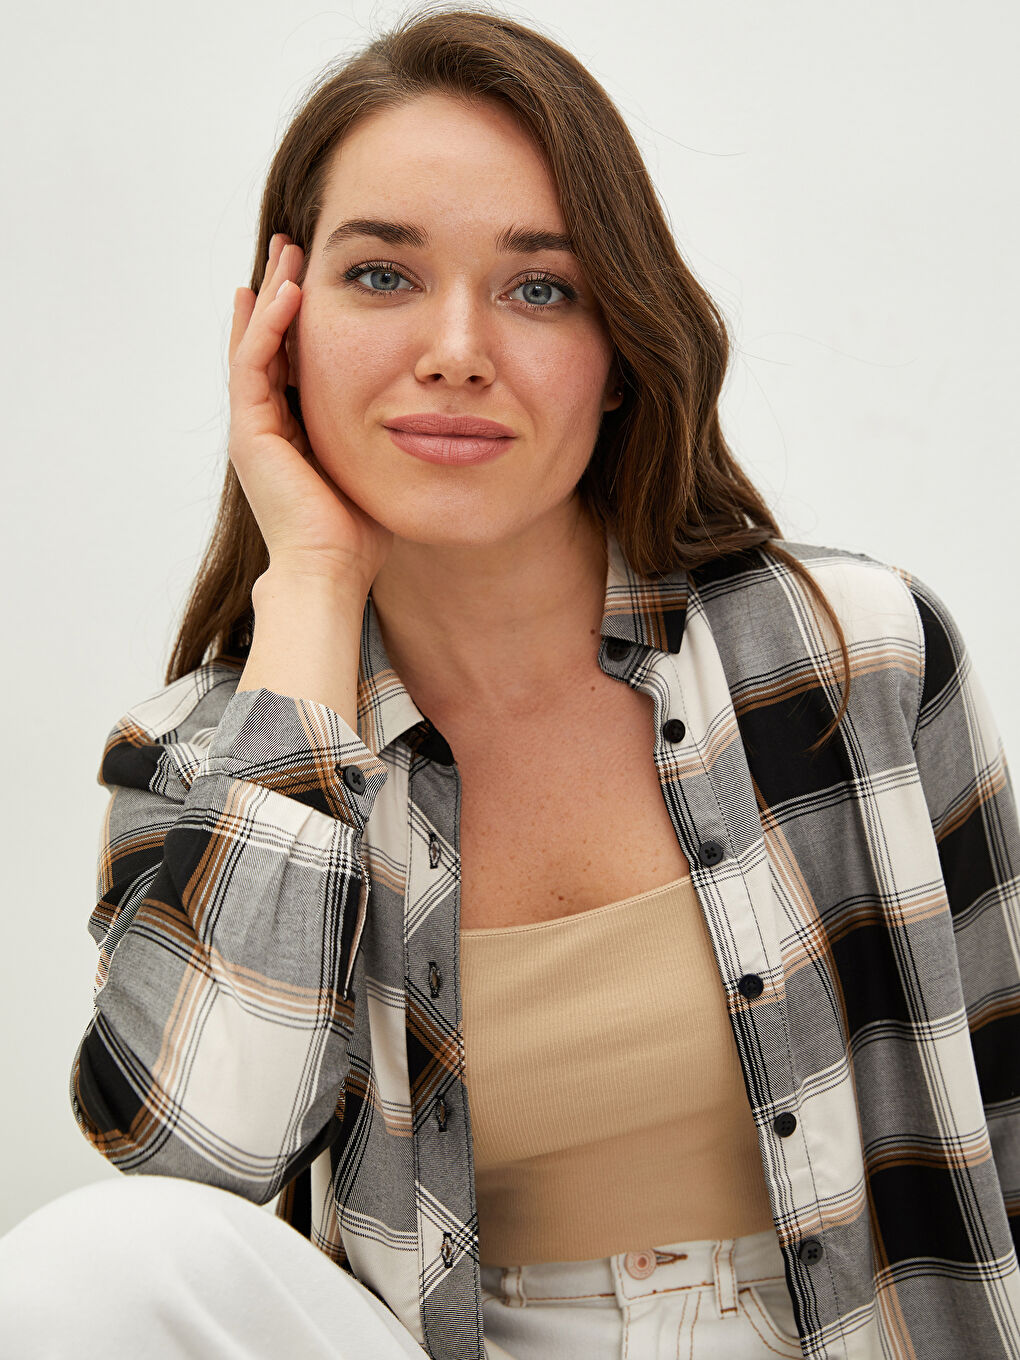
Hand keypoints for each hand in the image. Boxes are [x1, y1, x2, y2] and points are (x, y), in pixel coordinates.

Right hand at [228, 233, 392, 588]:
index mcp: (293, 433)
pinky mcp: (249, 432)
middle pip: (267, 343)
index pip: (292, 360)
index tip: (318, 279)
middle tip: (291, 247)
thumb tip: (431, 413)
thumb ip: (389, 435)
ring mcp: (252, 428)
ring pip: (254, 343)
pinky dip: (269, 325)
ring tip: (286, 251)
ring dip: (271, 294)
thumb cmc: (361, 533)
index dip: (302, 320)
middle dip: (279, 293)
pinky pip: (254, 363)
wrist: (333, 571)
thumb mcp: (380, 466)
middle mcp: (266, 426)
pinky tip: (289, 291)